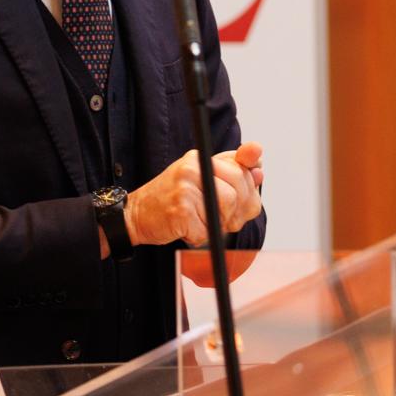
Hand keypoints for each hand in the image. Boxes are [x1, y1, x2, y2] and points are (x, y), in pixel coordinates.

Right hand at [124, 141, 264, 246]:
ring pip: (227, 210)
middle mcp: (192, 167)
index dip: (251, 184)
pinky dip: (200, 237)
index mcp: (200, 158)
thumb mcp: (200, 180)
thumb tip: (260, 171)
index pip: (242, 167)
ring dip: (218, 226)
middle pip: (238, 191)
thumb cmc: (172, 200)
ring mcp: (185, 187)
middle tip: (221, 219)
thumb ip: (230, 174)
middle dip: (235, 212)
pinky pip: (208, 230)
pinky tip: (186, 229)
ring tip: (200, 222)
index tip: (252, 185)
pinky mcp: (180, 209)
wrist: (136, 215)